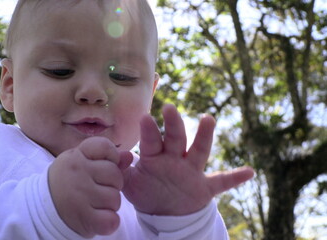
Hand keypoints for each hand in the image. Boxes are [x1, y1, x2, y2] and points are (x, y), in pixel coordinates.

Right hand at [48, 137, 132, 237]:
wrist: (41, 208)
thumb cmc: (68, 182)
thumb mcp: (81, 163)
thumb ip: (105, 159)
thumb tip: (129, 156)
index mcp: (76, 156)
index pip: (105, 147)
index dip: (112, 157)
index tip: (104, 165)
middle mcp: (77, 172)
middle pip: (115, 175)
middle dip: (114, 184)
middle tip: (100, 189)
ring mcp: (79, 195)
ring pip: (115, 198)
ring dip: (111, 204)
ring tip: (97, 204)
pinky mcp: (83, 217)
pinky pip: (111, 219)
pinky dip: (110, 222)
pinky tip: (99, 218)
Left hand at [122, 104, 253, 214]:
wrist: (163, 213)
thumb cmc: (145, 191)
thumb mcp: (129, 183)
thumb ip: (122, 169)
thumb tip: (120, 154)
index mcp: (155, 157)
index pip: (151, 141)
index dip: (149, 131)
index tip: (145, 117)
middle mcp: (174, 159)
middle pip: (175, 139)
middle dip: (173, 125)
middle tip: (169, 109)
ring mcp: (190, 171)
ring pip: (198, 151)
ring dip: (203, 136)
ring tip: (208, 118)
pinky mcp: (204, 187)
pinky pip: (221, 182)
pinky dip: (235, 177)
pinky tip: (250, 171)